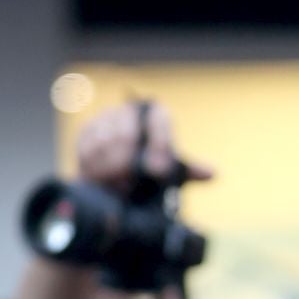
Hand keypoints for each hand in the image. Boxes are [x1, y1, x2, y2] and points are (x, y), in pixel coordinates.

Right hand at [74, 100, 214, 192]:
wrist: (121, 177)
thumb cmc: (153, 173)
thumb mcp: (174, 174)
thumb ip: (190, 171)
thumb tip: (211, 173)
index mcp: (157, 116)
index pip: (158, 121)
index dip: (159, 145)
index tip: (159, 170)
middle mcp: (132, 111)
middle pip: (127, 134)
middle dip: (128, 164)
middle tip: (131, 184)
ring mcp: (107, 118)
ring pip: (105, 143)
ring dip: (111, 170)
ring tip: (119, 186)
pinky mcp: (87, 131)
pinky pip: (87, 149)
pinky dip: (94, 169)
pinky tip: (102, 181)